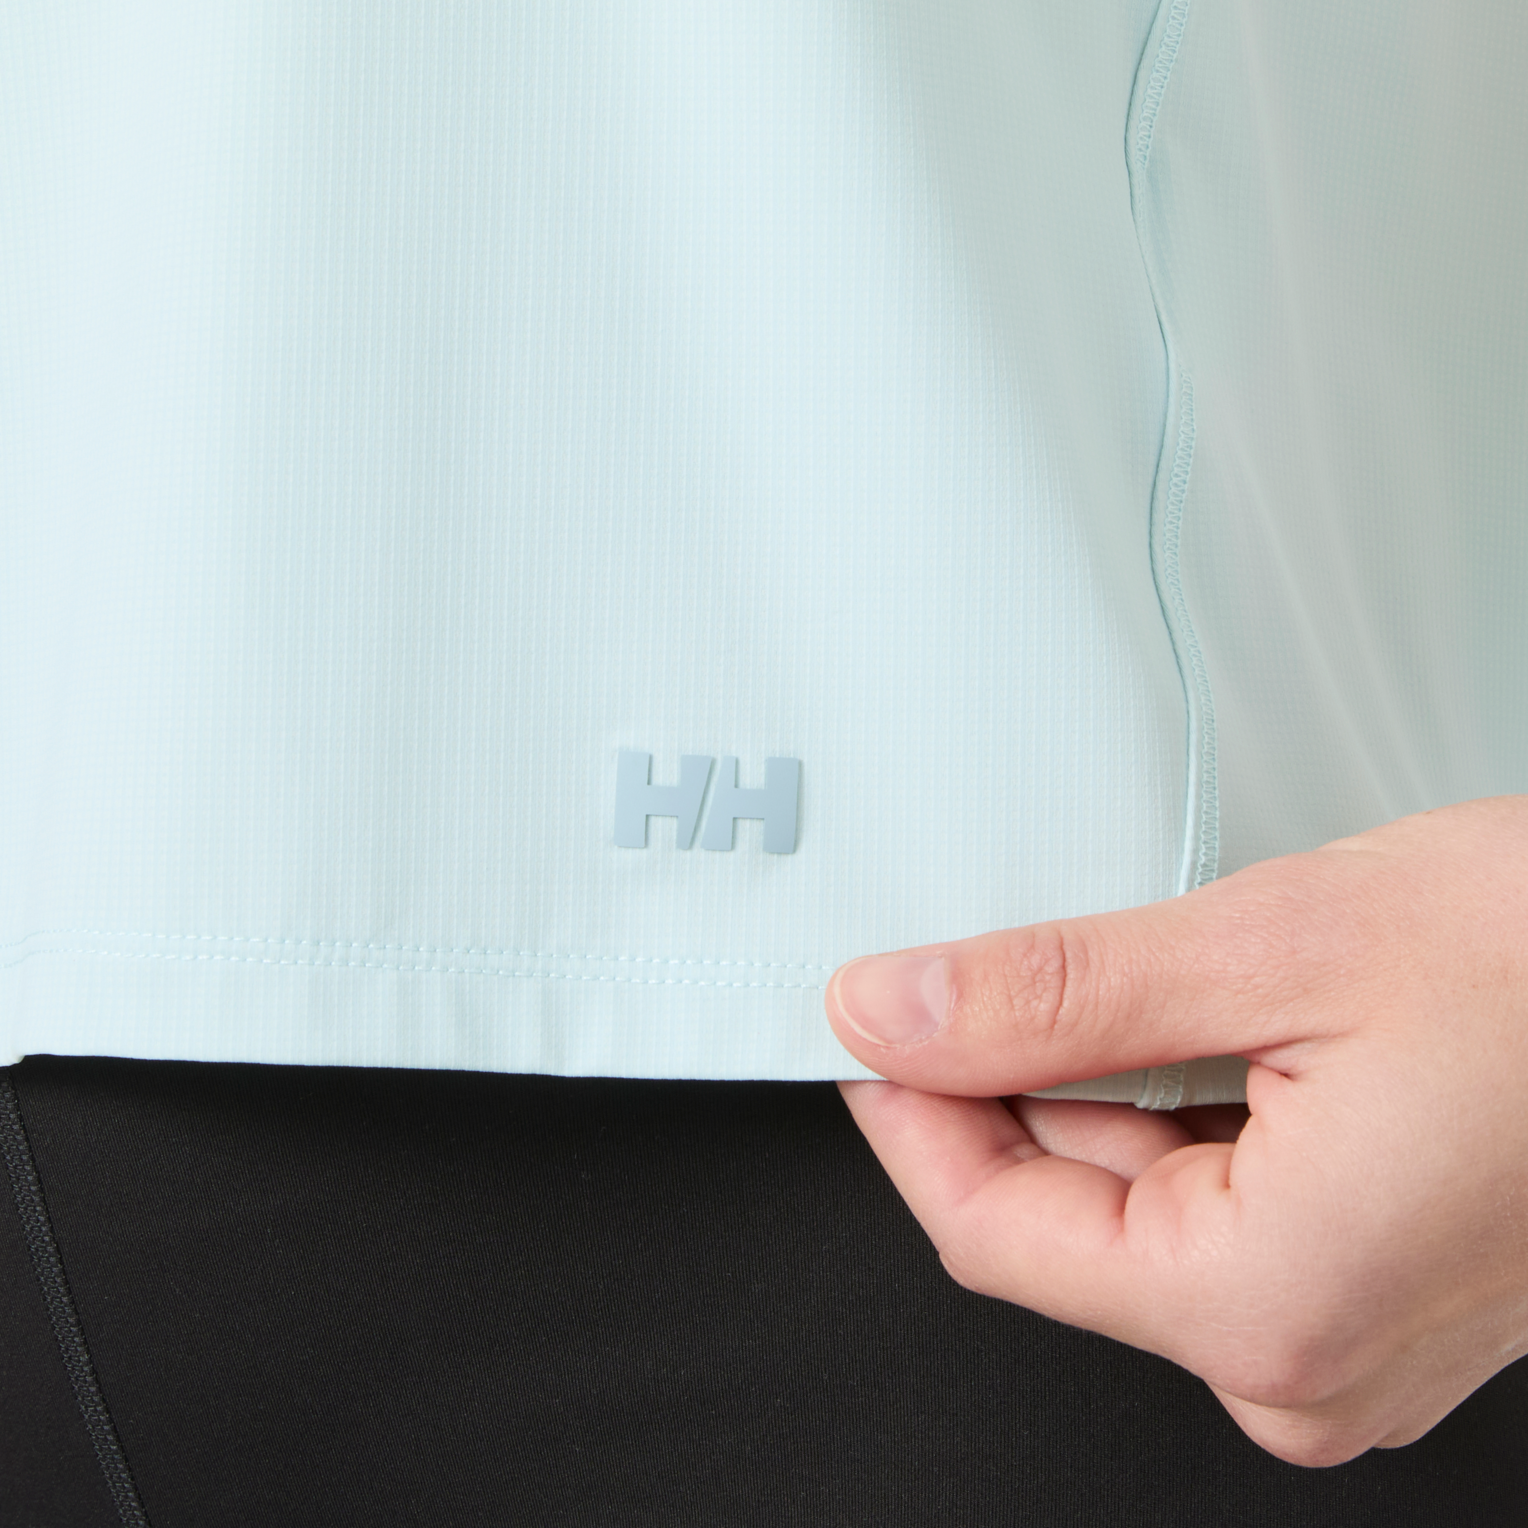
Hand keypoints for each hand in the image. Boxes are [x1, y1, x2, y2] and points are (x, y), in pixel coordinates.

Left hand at [825, 797, 1527, 1465]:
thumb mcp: (1271, 946)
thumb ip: (1053, 997)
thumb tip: (896, 1011)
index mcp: (1271, 1305)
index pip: (990, 1232)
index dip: (908, 1111)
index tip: (873, 1016)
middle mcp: (1311, 1356)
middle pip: (1060, 1216)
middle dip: (1012, 1079)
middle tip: (1012, 954)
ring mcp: (1351, 1328)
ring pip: (1137, 1197)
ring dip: (1108, 1080)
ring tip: (1177, 970)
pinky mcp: (1377, 1277)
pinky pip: (1220, 1197)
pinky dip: (1182, 1102)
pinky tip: (1229, 1019)